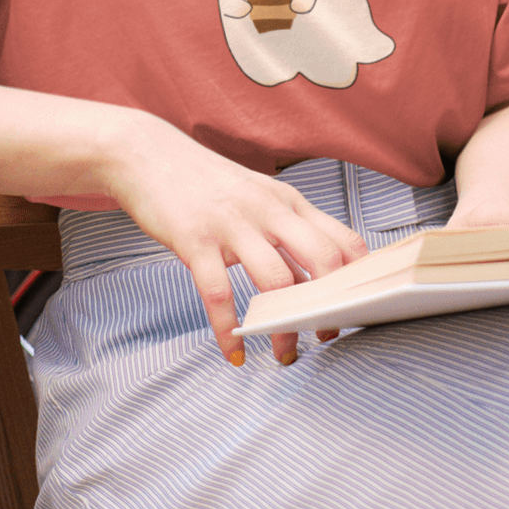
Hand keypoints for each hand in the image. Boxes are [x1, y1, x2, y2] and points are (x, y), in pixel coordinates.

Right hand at [103, 114, 367, 367]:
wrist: (148, 154)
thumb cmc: (207, 183)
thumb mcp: (257, 196)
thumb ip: (287, 230)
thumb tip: (318, 278)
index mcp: (288, 201)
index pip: (343, 240)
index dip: (359, 281)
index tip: (357, 311)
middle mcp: (267, 210)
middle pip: (322, 259)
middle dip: (332, 306)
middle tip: (325, 336)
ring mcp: (232, 224)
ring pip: (276, 283)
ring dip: (284, 328)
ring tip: (284, 354)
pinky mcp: (195, 240)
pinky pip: (219, 295)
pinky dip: (229, 331)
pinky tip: (233, 352)